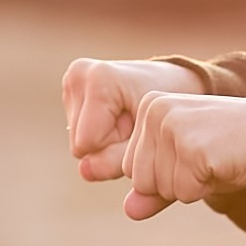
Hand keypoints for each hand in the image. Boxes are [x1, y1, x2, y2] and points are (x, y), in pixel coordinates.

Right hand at [62, 56, 203, 181]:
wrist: (174, 85)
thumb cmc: (167, 114)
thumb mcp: (149, 141)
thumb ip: (118, 161)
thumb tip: (84, 171)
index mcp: (99, 79)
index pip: (88, 142)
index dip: (115, 147)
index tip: (139, 128)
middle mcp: (80, 74)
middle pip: (79, 144)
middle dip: (108, 145)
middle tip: (134, 126)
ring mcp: (72, 79)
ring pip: (78, 142)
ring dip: (104, 141)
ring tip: (128, 120)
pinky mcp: (71, 88)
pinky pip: (78, 133)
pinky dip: (98, 133)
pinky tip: (117, 117)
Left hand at [119, 93, 245, 220]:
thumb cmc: (227, 151)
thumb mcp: (184, 165)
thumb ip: (154, 187)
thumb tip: (129, 212)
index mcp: (148, 106)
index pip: (130, 169)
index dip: (165, 176)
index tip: (193, 155)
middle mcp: (155, 110)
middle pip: (141, 181)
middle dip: (175, 183)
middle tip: (205, 160)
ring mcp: (173, 126)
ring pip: (161, 189)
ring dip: (190, 187)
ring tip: (214, 160)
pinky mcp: (192, 147)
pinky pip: (183, 193)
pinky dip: (204, 190)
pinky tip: (222, 164)